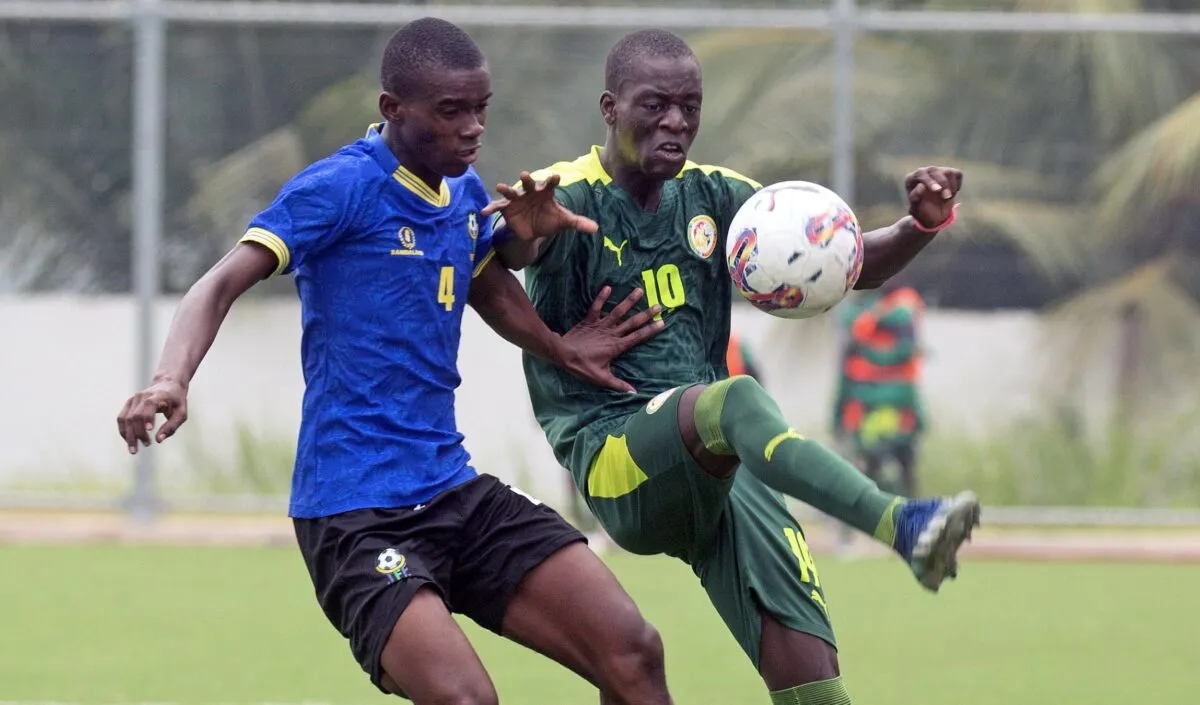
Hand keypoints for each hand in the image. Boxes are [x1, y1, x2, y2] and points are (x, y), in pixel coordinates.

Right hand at [117, 378, 188, 453]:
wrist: (168, 384)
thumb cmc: (177, 401)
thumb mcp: (181, 413)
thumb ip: (171, 426)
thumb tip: (158, 440)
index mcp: (158, 395)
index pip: (149, 405)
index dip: (148, 417)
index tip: (150, 430)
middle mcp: (143, 395)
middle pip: (135, 415)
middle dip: (139, 432)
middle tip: (146, 445)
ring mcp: (133, 399)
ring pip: (126, 419)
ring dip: (129, 435)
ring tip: (134, 450)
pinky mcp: (128, 403)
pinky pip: (121, 418)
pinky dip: (124, 431)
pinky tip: (129, 441)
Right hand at [482, 172, 597, 240]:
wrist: (533, 229)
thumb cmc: (549, 219)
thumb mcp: (564, 221)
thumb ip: (578, 222)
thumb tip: (597, 229)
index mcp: (546, 192)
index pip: (551, 184)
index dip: (553, 180)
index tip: (556, 177)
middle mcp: (530, 192)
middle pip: (529, 184)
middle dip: (527, 180)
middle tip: (525, 175)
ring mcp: (517, 199)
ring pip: (511, 192)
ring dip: (506, 189)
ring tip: (500, 186)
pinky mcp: (506, 208)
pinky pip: (497, 207)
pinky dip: (490, 208)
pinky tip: (483, 212)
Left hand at [559, 286, 664, 393]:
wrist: (562, 354)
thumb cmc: (582, 367)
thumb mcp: (601, 378)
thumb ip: (618, 385)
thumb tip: (634, 393)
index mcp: (616, 346)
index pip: (637, 337)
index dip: (650, 330)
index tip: (662, 323)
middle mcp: (611, 333)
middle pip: (632, 322)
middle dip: (646, 314)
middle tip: (658, 305)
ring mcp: (601, 325)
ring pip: (617, 311)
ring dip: (629, 301)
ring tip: (639, 290)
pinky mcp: (589, 320)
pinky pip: (596, 307)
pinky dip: (601, 297)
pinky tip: (608, 287)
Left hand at [904, 166, 962, 230]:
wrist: (932, 214)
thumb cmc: (921, 211)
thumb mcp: (916, 208)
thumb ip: (916, 197)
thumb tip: (921, 186)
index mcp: (911, 179)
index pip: (920, 174)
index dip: (929, 181)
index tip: (937, 190)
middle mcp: (923, 172)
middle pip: (934, 170)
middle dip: (943, 183)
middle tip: (946, 197)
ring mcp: (937, 171)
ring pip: (948, 172)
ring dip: (951, 187)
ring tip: (946, 198)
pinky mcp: (949, 172)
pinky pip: (957, 174)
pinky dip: (957, 185)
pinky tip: (951, 193)